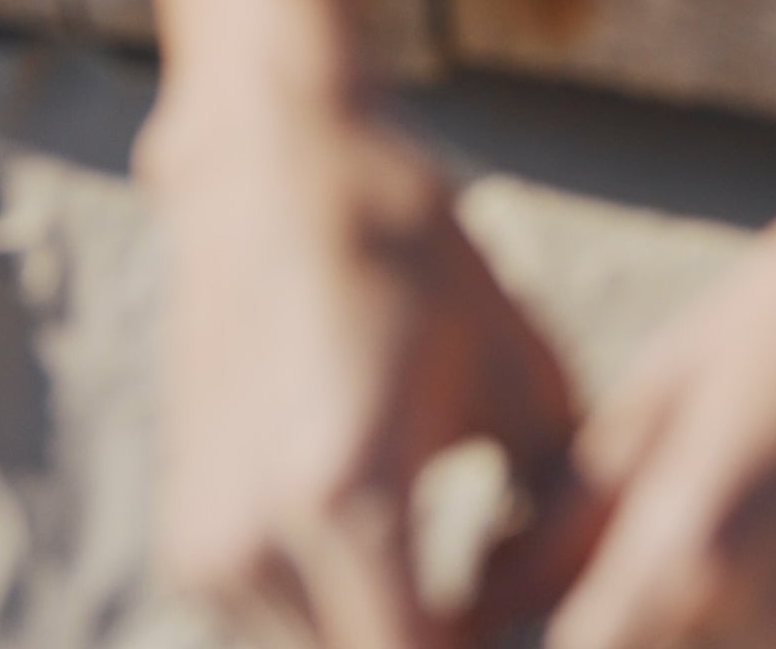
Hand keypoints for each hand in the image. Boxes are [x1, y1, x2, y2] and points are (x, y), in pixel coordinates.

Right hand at [137, 92, 599, 643]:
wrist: (272, 173)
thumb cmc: (416, 258)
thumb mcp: (524, 373)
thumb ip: (558, 510)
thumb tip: (587, 606)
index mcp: (348, 496)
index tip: (558, 638)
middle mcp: (257, 544)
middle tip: (515, 622)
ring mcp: (207, 556)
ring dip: (390, 645)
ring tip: (472, 610)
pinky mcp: (188, 552)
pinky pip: (280, 639)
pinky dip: (345, 630)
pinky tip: (413, 587)